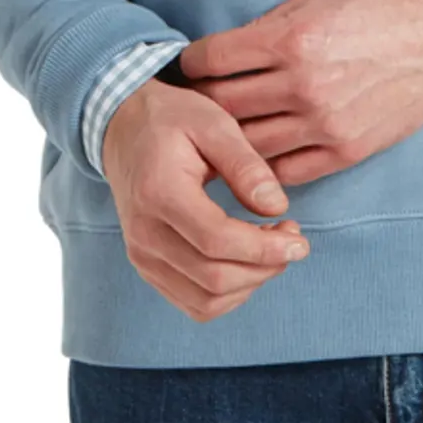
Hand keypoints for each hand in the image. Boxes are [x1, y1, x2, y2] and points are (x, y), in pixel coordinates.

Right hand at [101, 76, 310, 323]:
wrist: (123, 129)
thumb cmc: (172, 119)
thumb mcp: (213, 122)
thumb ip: (246, 165)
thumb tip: (278, 207)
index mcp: (159, 193)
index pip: (216, 241)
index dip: (265, 249)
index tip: (300, 241)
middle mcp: (145, 233)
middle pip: (213, 278)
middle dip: (264, 267)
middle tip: (293, 239)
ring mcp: (142, 255)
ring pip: (205, 301)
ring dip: (250, 284)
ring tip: (272, 248)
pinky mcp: (147, 267)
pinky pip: (193, 303)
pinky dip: (229, 294)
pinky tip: (248, 262)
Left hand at [174, 0, 422, 186]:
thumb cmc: (377, 8)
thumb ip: (267, 28)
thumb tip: (224, 53)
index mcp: (291, 39)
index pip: (214, 59)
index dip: (191, 64)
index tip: (187, 68)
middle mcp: (303, 84)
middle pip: (224, 107)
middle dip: (200, 105)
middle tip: (188, 107)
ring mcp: (324, 123)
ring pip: (249, 146)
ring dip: (226, 143)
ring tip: (213, 139)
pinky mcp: (345, 151)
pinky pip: (286, 171)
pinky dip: (264, 166)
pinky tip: (255, 158)